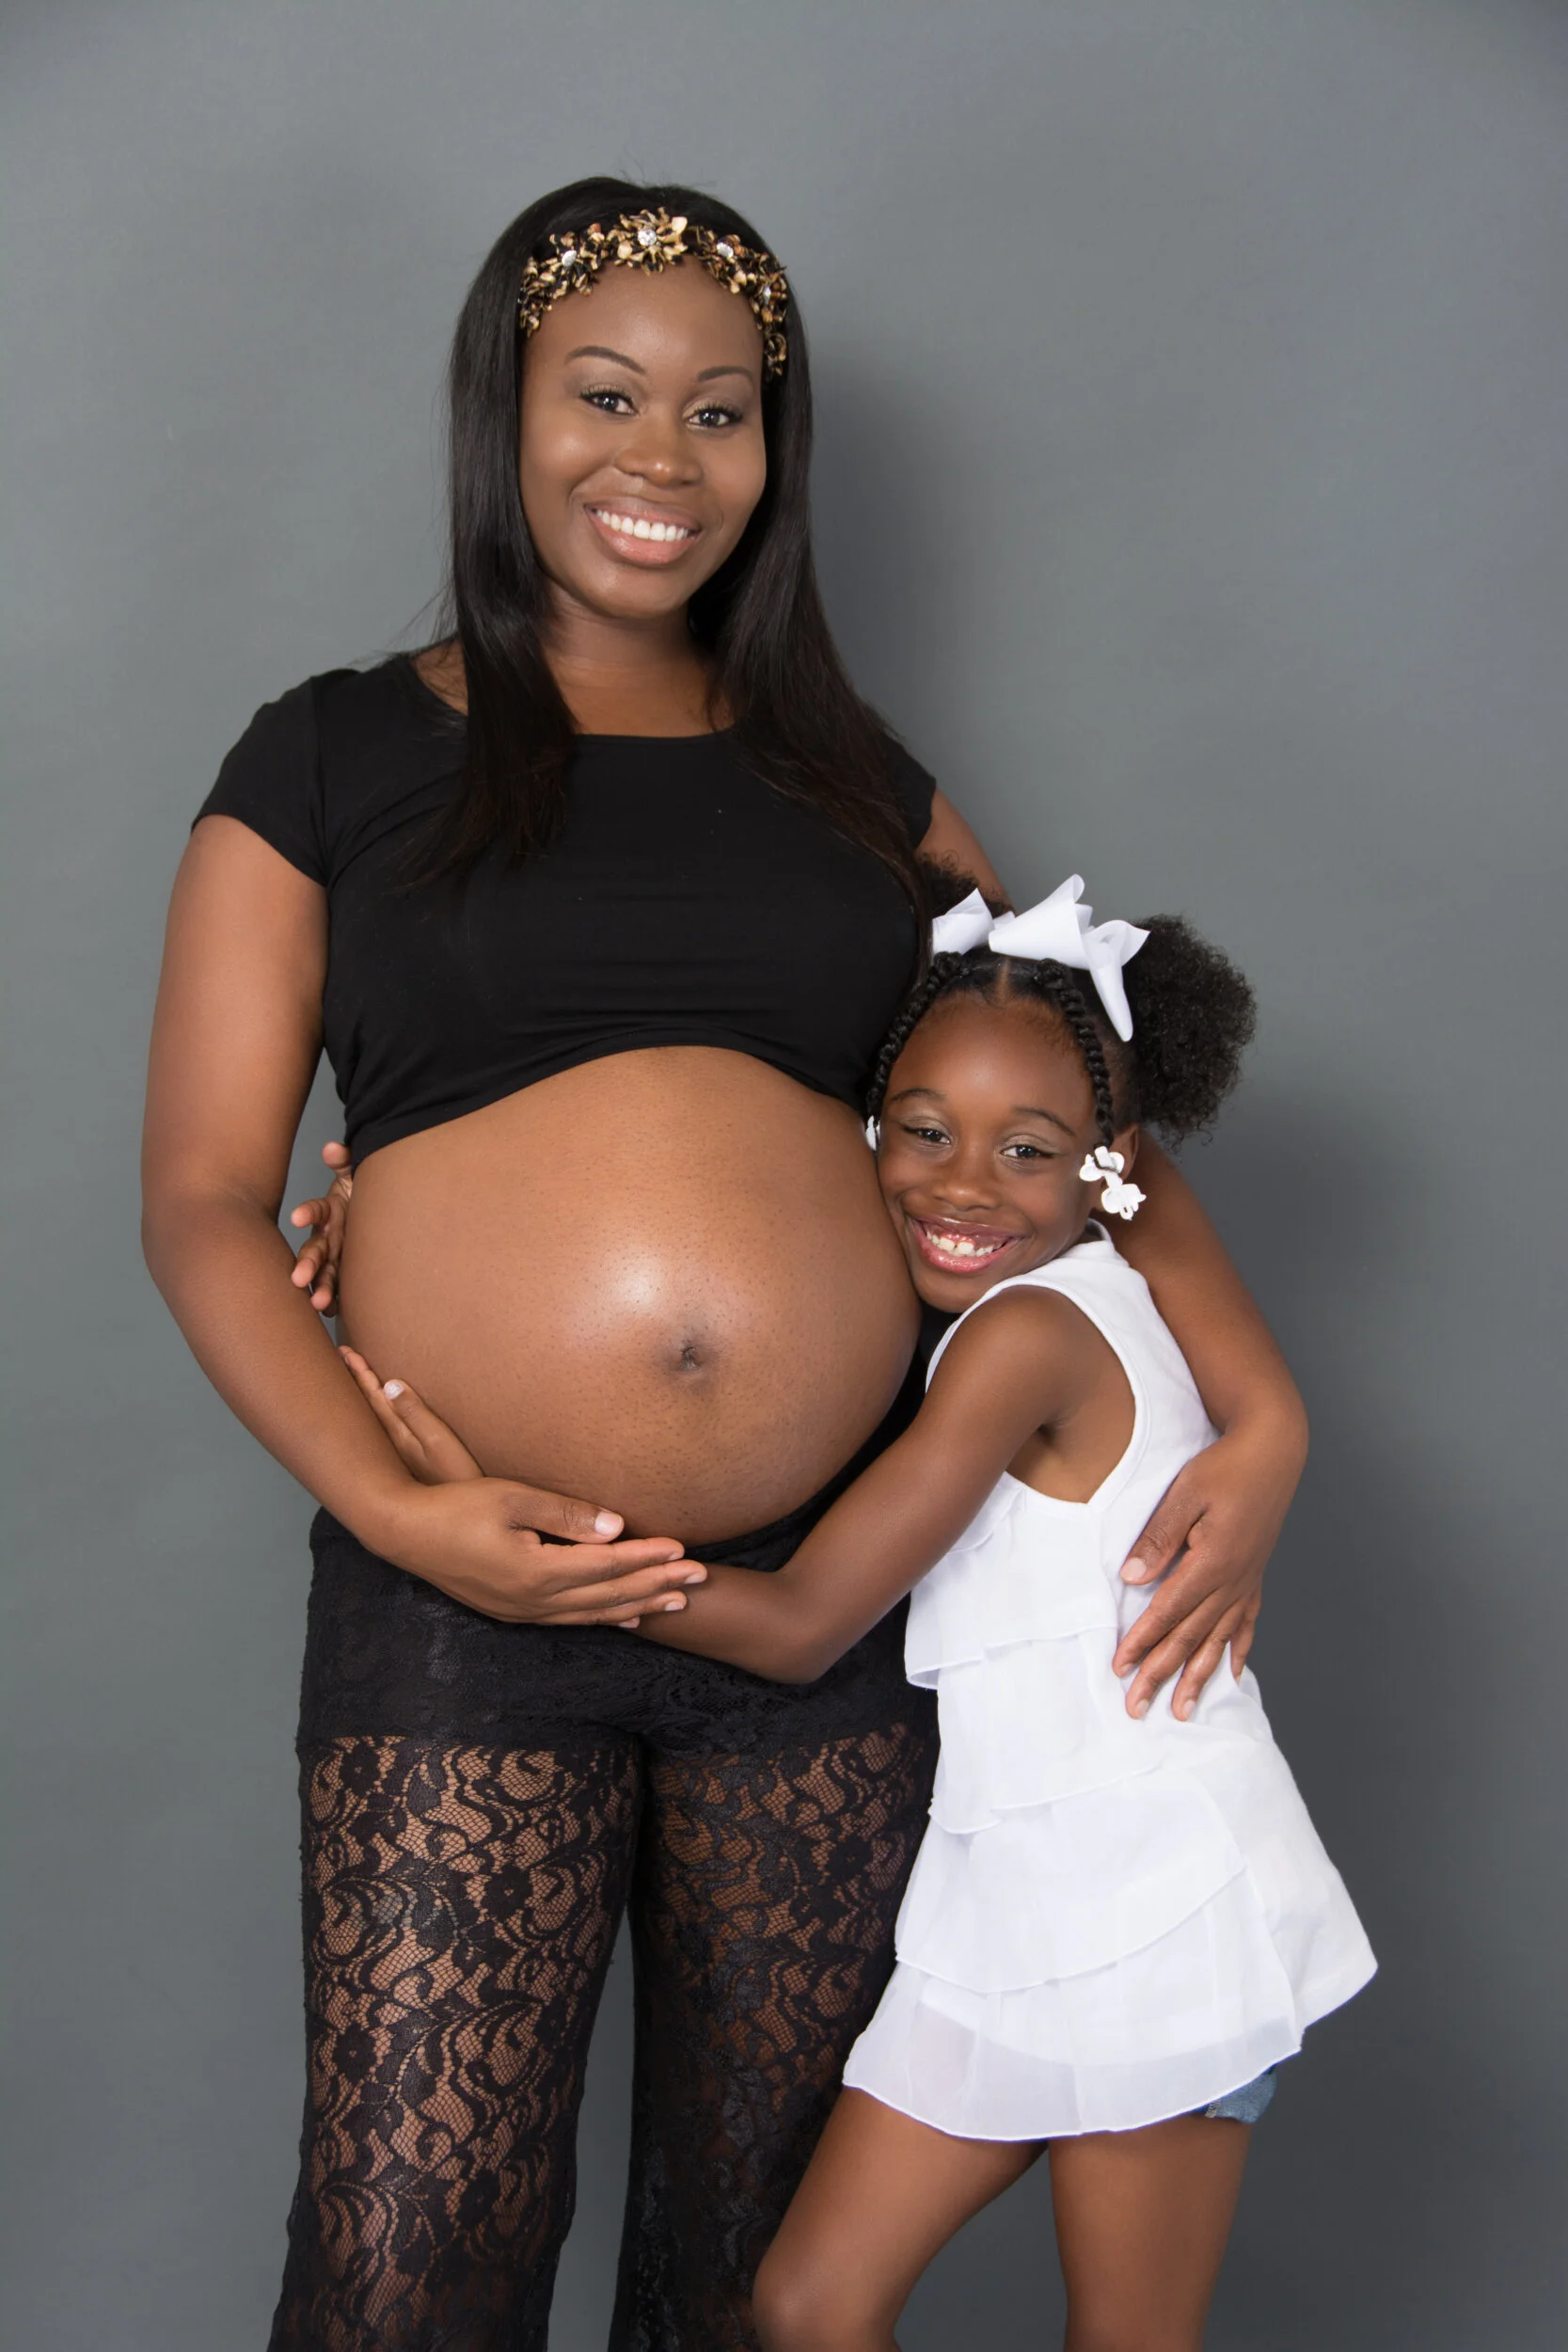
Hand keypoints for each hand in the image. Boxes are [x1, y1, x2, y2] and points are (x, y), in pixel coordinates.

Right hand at [289, 1139, 352, 1313]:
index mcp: (331, 1211)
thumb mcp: (356, 1173)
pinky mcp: (345, 1272)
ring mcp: (336, 1256)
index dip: (306, 1213)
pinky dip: (335, 1299)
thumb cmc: (363, 1191)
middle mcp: (328, 1236)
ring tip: (319, 1304)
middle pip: (314, 1250)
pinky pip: (339, 1288)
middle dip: (306, 1263)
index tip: (297, 1218)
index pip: (316, 1210)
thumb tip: (332, 1147)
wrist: (382, 1212)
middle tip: (297, 1278)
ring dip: (319, 1287)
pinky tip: (333, 1312)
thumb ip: (344, 1161)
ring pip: (324, 1273)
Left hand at [339, 1345, 485, 1483]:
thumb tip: (389, 1384)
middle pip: (368, 1406)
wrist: (462, 1514)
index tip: (346, 1352)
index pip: (374, 1398)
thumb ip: (416, 1413)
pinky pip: (384, 1429)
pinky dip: (377, 1412)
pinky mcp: (410, 1462)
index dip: (361, 1374)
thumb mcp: (439, 1441)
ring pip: (374, 1418)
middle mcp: (393, 1444)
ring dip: (363, 1396)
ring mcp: (400, 1454)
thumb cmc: (456, 1476)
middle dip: (354, 1381)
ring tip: (350, 1379)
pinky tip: (379, 1412)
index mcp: (398, 1434)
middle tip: (340, 1357)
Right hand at [341, 1349, 704, 1627]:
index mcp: (535, 1572)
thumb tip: (616, 1527)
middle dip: (656, 1586)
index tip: (685, 1550)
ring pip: (592, 1615)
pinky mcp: (511, 1611)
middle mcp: (533, 1601)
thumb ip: (565, 1513)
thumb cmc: (454, 1507)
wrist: (402, 1534)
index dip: (648, 1558)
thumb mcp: (511, 1498)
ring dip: (636, 1606)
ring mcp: (521, 1611)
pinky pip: (569, 1621)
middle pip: (608, 1596)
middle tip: (699, 1581)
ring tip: (675, 1603)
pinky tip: (625, 1617)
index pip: (607, 1567)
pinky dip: (603, 1619)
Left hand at [1113, 1422, 1304, 1720]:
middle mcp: (1232, 1581)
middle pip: (1190, 1637)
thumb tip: (1131, 1577)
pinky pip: (1246, 1623)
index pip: (1167, 1613)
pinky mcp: (1255, 1573)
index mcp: (1211, 1562)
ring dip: (1198, 1676)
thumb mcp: (1185, 1494)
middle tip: (1139, 1707)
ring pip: (1218, 1640)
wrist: (1273, 1450)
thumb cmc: (1225, 1467)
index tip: (1120, 1669)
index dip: (1141, 1642)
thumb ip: (1158, 1538)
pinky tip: (1232, 1675)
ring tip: (1182, 1709)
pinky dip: (1237, 1651)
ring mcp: (1247, 1580)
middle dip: (1162, 1674)